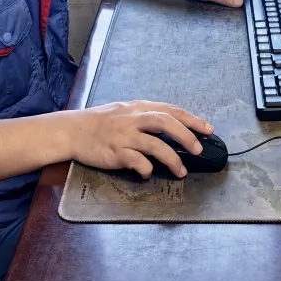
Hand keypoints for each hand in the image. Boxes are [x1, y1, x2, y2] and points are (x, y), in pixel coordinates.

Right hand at [67, 100, 214, 178]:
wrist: (72, 131)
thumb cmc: (100, 122)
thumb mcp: (124, 111)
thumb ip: (145, 116)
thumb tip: (171, 125)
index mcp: (138, 107)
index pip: (170, 110)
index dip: (192, 120)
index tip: (208, 130)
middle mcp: (133, 119)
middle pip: (165, 122)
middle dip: (186, 135)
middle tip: (198, 150)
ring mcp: (124, 136)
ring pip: (154, 144)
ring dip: (172, 158)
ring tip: (181, 171)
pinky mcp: (115, 152)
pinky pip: (136, 161)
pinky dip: (147, 168)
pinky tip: (149, 173)